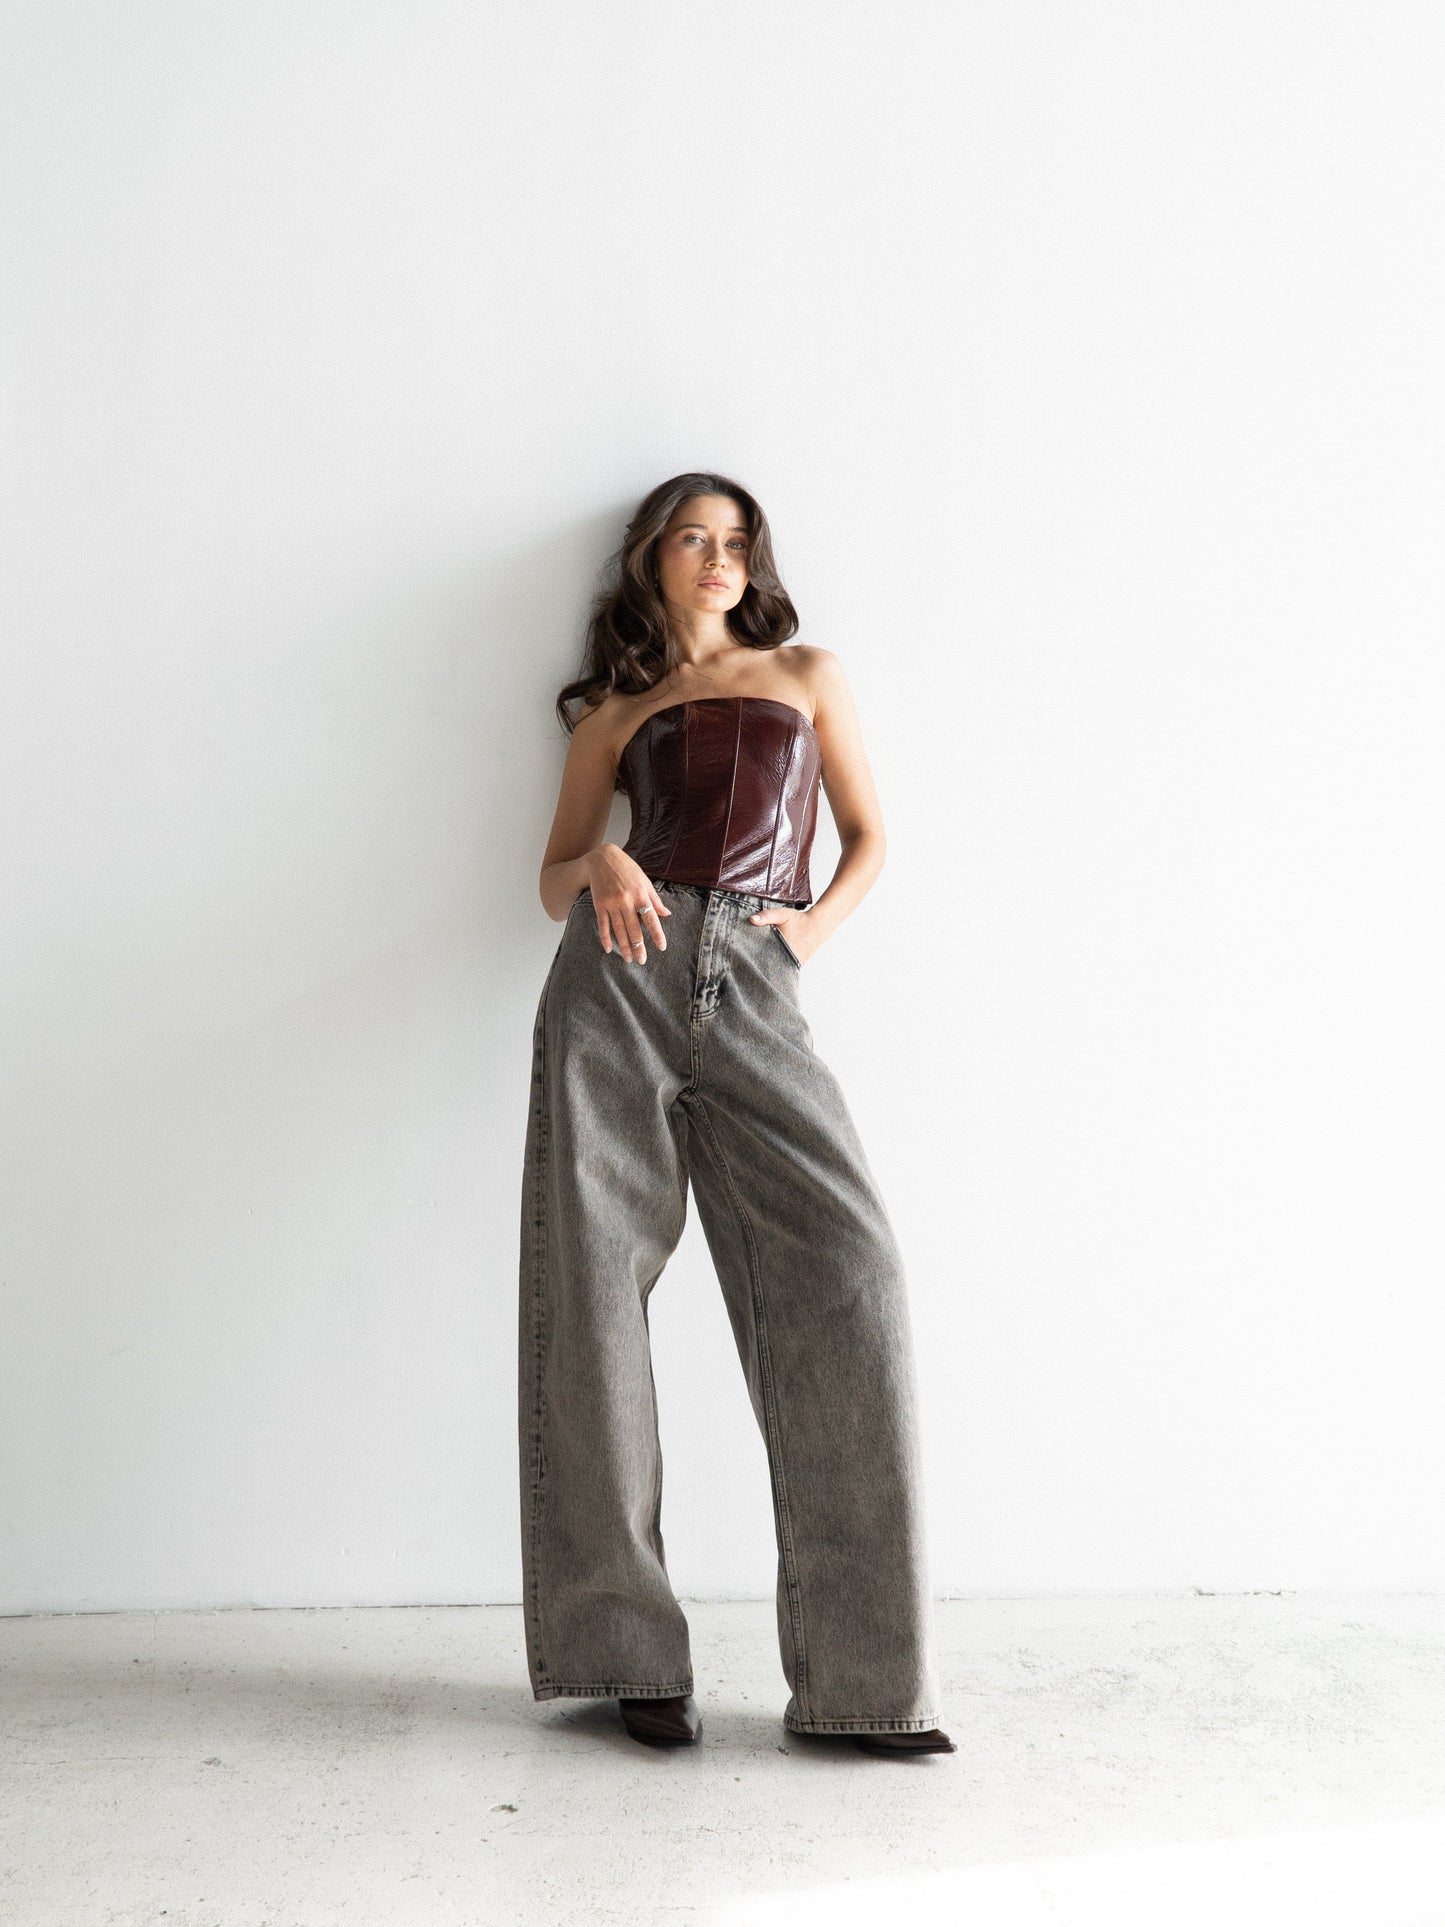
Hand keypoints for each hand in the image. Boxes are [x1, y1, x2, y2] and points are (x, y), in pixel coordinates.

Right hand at [583, 845, 671, 963]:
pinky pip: (603, 925)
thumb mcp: (645, 880)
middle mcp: (626, 901)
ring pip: (619, 930)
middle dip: (639, 947)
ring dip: (624, 946)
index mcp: (641, 895)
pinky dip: (605, 938)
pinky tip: (609, 949)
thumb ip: (655, 899)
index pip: (651, 918)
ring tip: (629, 959)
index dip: (657, 934)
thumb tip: (667, 914)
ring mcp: (612, 904)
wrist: (603, 858)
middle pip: (634, 929)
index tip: (661, 947)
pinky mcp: (599, 905)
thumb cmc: (627, 869)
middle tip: (642, 961)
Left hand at [748, 905, 817, 964]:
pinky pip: (785, 967)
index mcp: (781, 948)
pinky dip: (778, 964)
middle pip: (769, 965)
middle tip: (750, 959)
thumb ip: (767, 916)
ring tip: (761, 959)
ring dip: (770, 964)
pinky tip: (774, 958)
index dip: (754, 958)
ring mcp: (793, 963)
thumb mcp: (782, 914)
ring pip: (777, 967)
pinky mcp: (797, 964)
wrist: (818, 926)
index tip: (746, 956)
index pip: (762, 959)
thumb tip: (751, 919)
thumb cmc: (800, 920)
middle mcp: (787, 959)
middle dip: (760, 962)